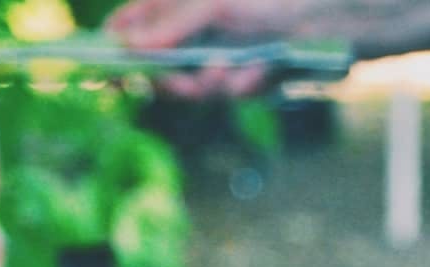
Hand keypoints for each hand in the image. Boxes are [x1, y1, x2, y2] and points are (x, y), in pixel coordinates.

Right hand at [106, 0, 295, 97]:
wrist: (326, 22)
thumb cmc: (269, 0)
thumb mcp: (214, 4)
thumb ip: (171, 24)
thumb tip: (127, 44)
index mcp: (179, 7)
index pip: (133, 25)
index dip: (115, 46)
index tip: (102, 66)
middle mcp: (194, 34)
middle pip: (159, 69)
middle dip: (166, 80)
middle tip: (170, 82)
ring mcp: (217, 59)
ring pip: (194, 89)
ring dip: (208, 83)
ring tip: (227, 70)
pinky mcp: (243, 81)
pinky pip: (229, 94)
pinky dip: (243, 83)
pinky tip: (260, 70)